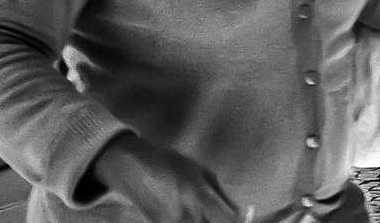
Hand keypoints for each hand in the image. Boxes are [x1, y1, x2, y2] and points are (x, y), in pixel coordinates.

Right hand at [90, 133, 243, 222]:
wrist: (132, 168)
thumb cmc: (170, 163)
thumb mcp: (201, 172)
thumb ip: (222, 196)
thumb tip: (244, 214)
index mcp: (199, 198)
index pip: (230, 222)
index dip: (242, 222)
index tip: (247, 216)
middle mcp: (187, 218)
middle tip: (225, 215)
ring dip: (209, 222)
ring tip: (210, 214)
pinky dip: (197, 222)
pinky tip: (196, 216)